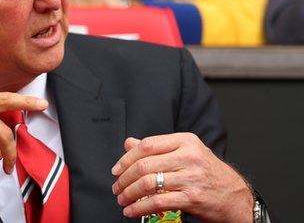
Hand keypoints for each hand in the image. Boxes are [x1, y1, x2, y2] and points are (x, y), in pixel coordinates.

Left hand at [111, 133, 253, 221]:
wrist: (236, 197)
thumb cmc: (208, 173)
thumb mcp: (186, 152)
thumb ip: (157, 148)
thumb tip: (129, 143)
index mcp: (185, 141)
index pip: (147, 145)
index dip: (127, 158)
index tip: (117, 169)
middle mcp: (189, 156)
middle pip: (145, 165)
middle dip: (124, 179)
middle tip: (117, 187)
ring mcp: (191, 177)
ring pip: (149, 183)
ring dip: (129, 194)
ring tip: (122, 199)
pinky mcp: (192, 198)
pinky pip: (158, 202)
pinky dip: (140, 208)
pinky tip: (133, 210)